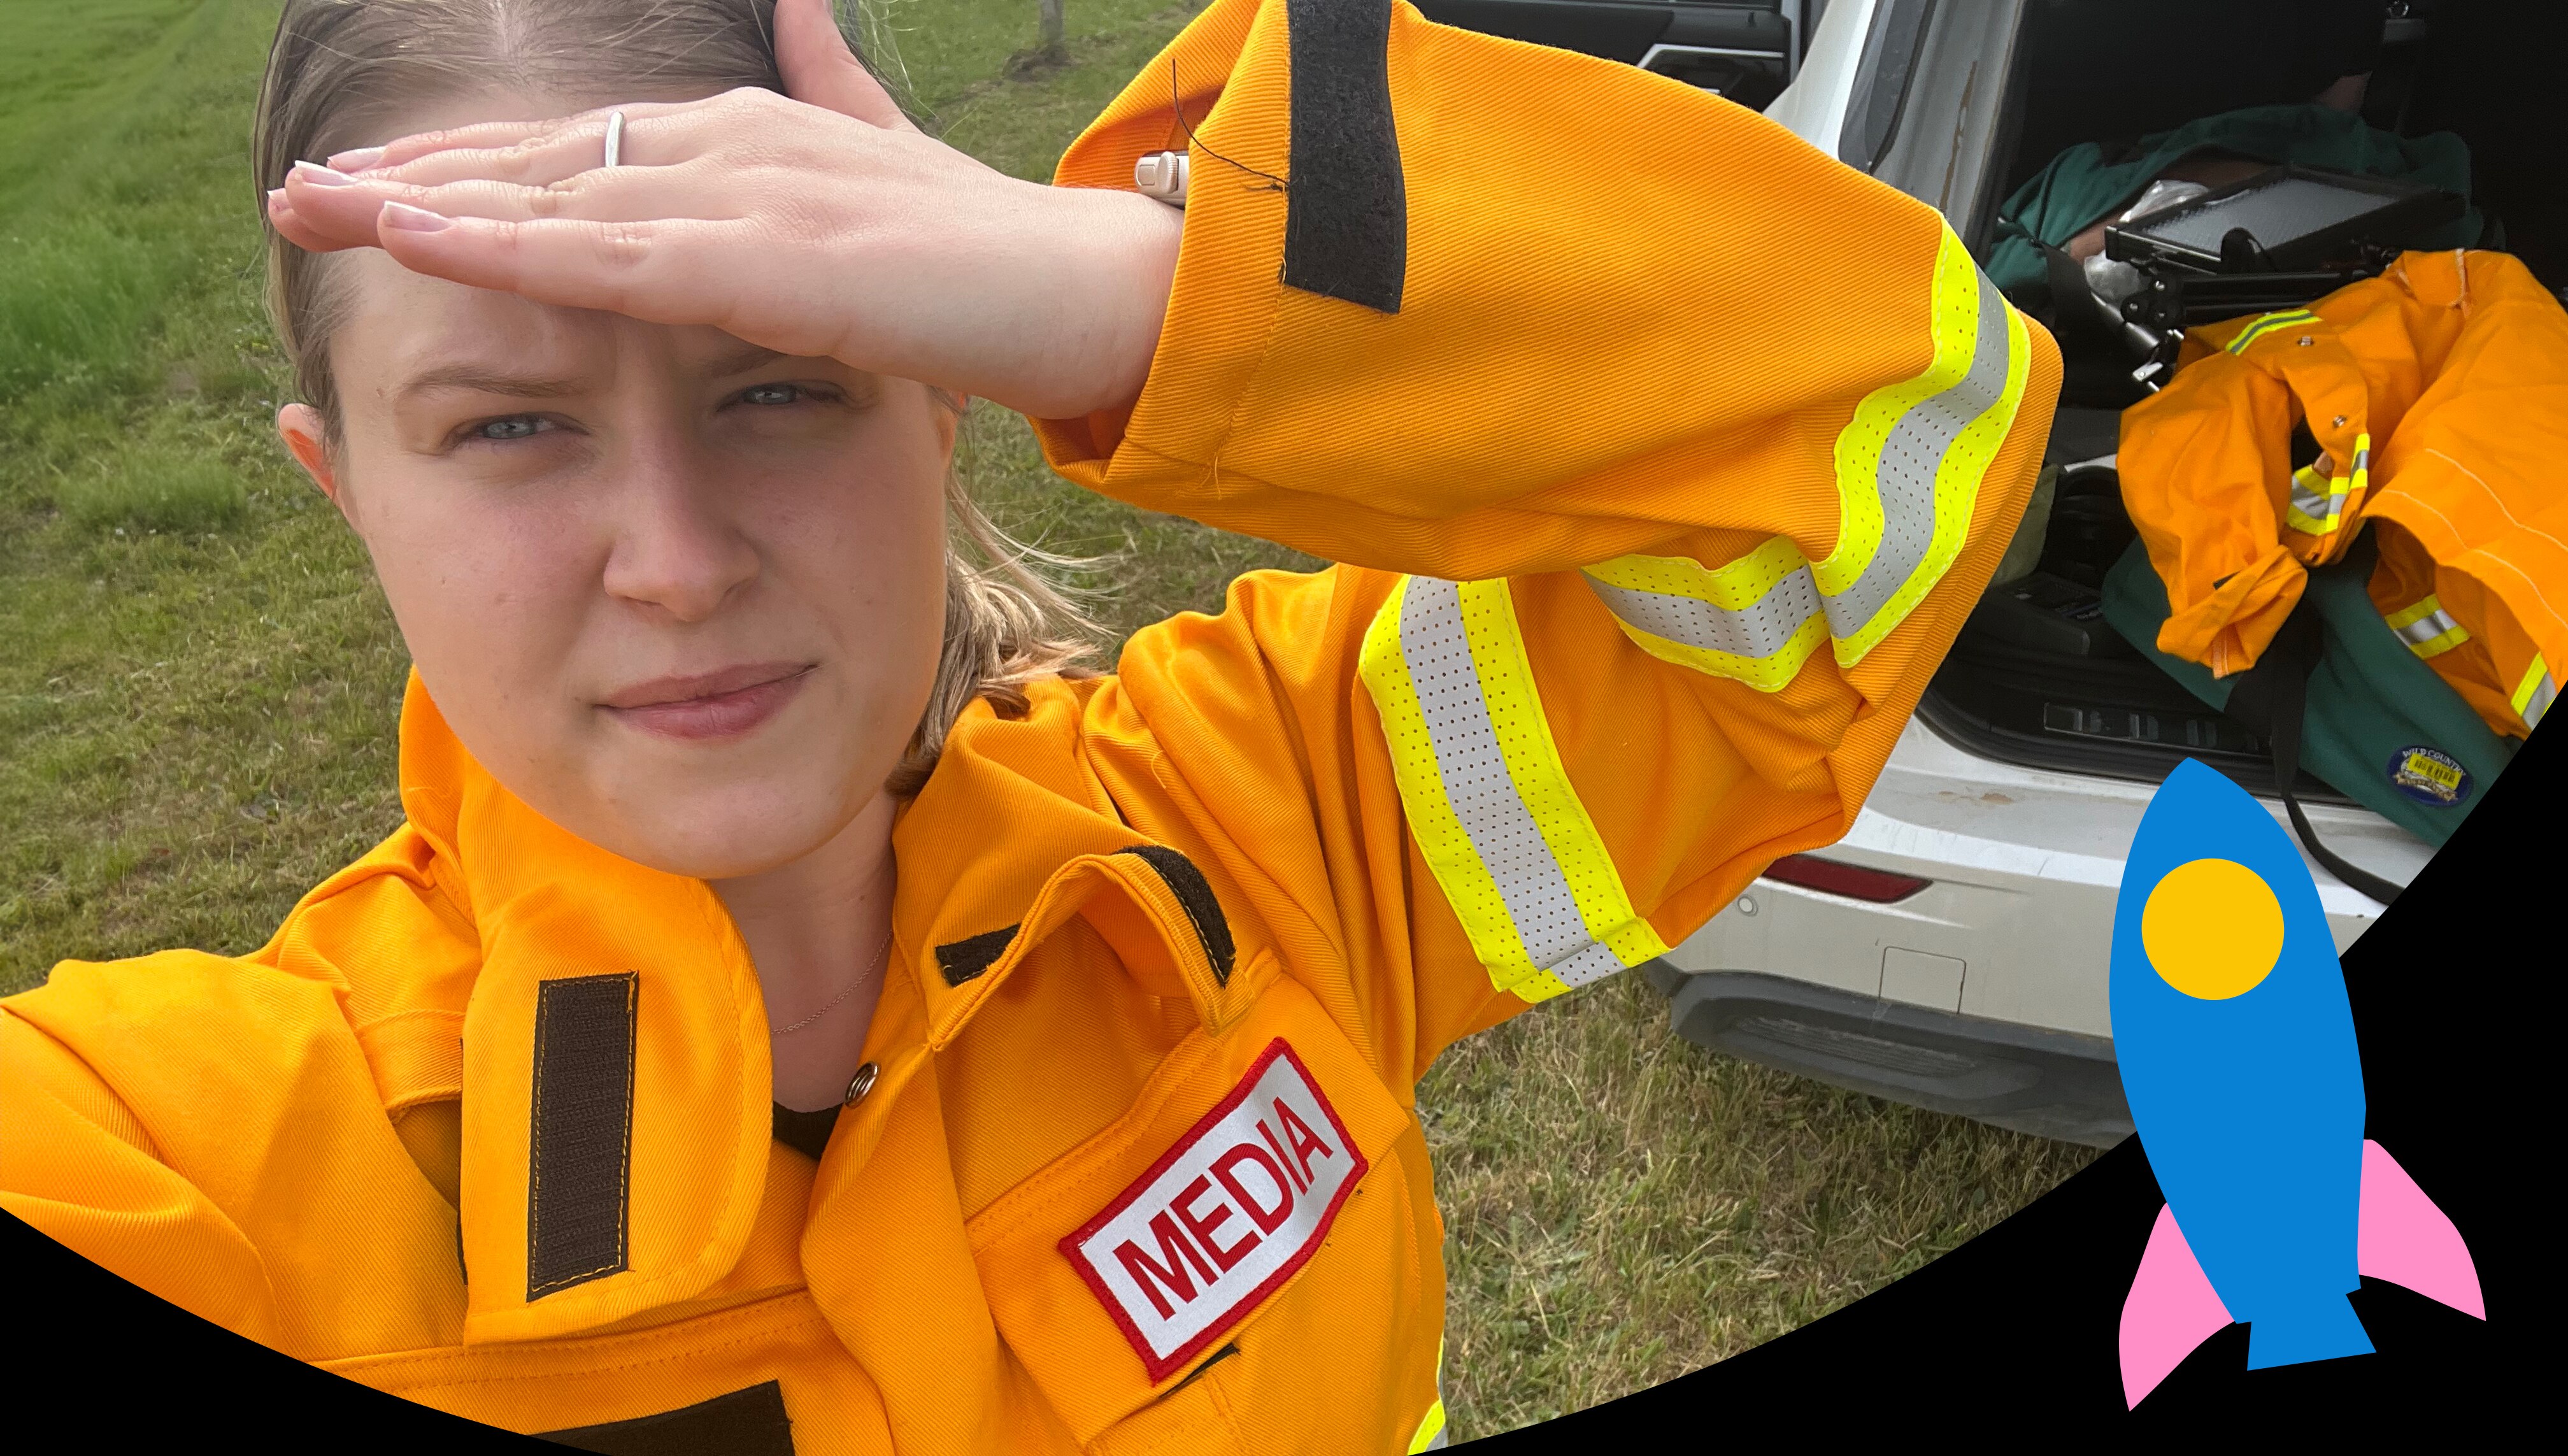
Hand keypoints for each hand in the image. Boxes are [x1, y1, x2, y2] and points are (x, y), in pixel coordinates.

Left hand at [266, 0, 1179, 419]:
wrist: (1091, 292)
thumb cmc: (993, 255)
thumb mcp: (889, 170)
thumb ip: (831, 91)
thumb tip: (798, 11)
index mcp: (753, 138)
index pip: (583, 150)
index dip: (472, 165)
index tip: (376, 186)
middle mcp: (733, 149)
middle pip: (543, 160)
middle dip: (413, 178)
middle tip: (294, 194)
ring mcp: (749, 199)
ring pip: (554, 197)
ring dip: (424, 205)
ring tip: (313, 206)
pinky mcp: (770, 264)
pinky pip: (610, 257)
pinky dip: (506, 245)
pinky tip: (418, 238)